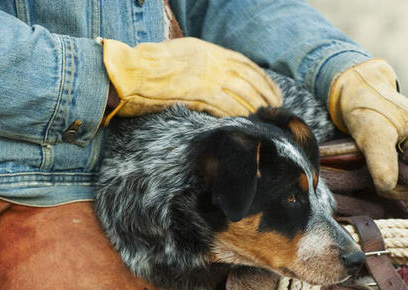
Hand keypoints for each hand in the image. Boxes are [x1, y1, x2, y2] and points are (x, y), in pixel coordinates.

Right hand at [101, 37, 281, 124]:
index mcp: (207, 50)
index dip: (261, 77)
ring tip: (265, 118)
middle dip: (265, 93)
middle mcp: (211, 60)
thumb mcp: (179, 56)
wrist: (130, 72)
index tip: (272, 89)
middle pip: (248, 78)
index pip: (244, 63)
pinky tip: (246, 122)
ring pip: (242, 92)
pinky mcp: (199, 92)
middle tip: (276, 107)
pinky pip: (226, 105)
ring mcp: (206, 76)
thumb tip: (213, 76)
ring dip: (256, 106)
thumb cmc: (147, 68)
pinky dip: (238, 114)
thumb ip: (200, 64)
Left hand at [328, 59, 407, 213]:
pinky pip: (406, 168)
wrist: (356, 89)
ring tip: (379, 180)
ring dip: (399, 184)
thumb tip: (388, 188)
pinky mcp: (406, 145)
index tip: (405, 206)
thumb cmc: (367, 108)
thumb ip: (381, 162)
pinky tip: (381, 177)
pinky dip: (395, 176)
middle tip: (384, 191)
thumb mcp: (372, 135)